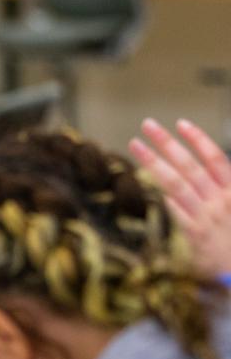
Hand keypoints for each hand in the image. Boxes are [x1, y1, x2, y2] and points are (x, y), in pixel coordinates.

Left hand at [129, 118, 230, 275]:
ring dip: (153, 162)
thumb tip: (205, 167)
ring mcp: (205, 217)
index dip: (198, 139)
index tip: (180, 123)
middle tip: (147, 125)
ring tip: (135, 145)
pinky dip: (160, 195)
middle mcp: (219, 201)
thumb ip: (222, 187)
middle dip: (167, 143)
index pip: (215, 158)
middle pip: (189, 165)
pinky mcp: (192, 235)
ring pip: (175, 183)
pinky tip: (143, 183)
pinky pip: (173, 211)